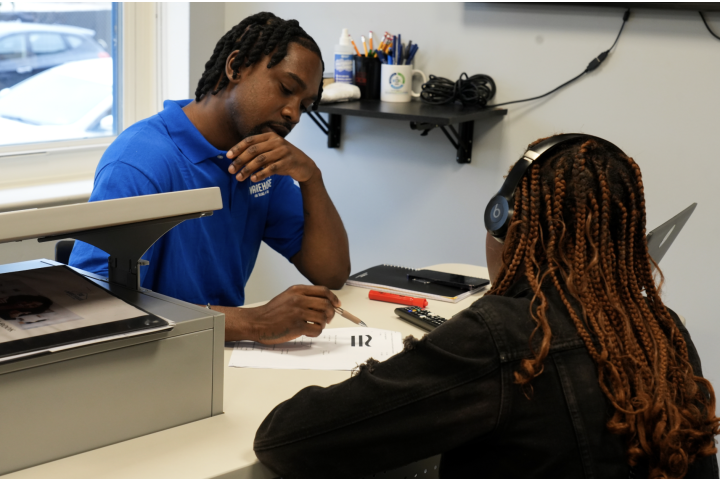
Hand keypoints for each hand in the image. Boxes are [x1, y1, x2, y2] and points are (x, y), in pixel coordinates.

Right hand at [225, 285, 339, 343]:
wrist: (257, 322)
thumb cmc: (272, 312)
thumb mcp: (287, 296)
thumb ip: (303, 296)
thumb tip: (324, 301)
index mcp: (297, 290)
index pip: (323, 291)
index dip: (333, 298)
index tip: (337, 304)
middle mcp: (298, 299)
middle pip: (326, 304)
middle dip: (331, 313)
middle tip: (328, 318)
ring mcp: (298, 313)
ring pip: (323, 318)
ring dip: (323, 324)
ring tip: (316, 325)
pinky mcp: (296, 326)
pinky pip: (316, 329)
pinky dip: (316, 332)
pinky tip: (310, 331)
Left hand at [227, 133, 317, 183]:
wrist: (305, 166)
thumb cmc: (284, 159)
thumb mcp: (271, 151)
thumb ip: (258, 152)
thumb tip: (236, 159)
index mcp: (270, 136)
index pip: (250, 140)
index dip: (238, 148)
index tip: (228, 156)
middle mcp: (276, 142)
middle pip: (253, 150)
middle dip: (240, 160)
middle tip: (231, 170)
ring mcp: (283, 151)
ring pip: (261, 159)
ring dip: (248, 169)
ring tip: (240, 177)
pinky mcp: (288, 162)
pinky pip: (272, 168)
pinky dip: (261, 174)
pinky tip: (254, 179)